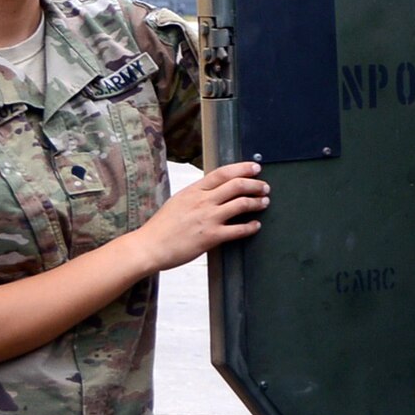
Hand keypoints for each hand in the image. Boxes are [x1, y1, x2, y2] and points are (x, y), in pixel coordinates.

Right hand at [131, 160, 268, 271]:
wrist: (149, 246)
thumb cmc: (162, 226)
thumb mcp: (178, 201)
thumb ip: (197, 194)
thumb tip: (214, 189)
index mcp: (194, 190)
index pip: (223, 173)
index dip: (242, 168)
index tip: (255, 167)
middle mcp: (203, 201)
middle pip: (236, 185)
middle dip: (255, 184)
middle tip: (265, 187)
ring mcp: (208, 218)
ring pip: (241, 204)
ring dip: (257, 202)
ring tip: (264, 202)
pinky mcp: (211, 237)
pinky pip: (238, 230)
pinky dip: (251, 227)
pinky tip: (256, 225)